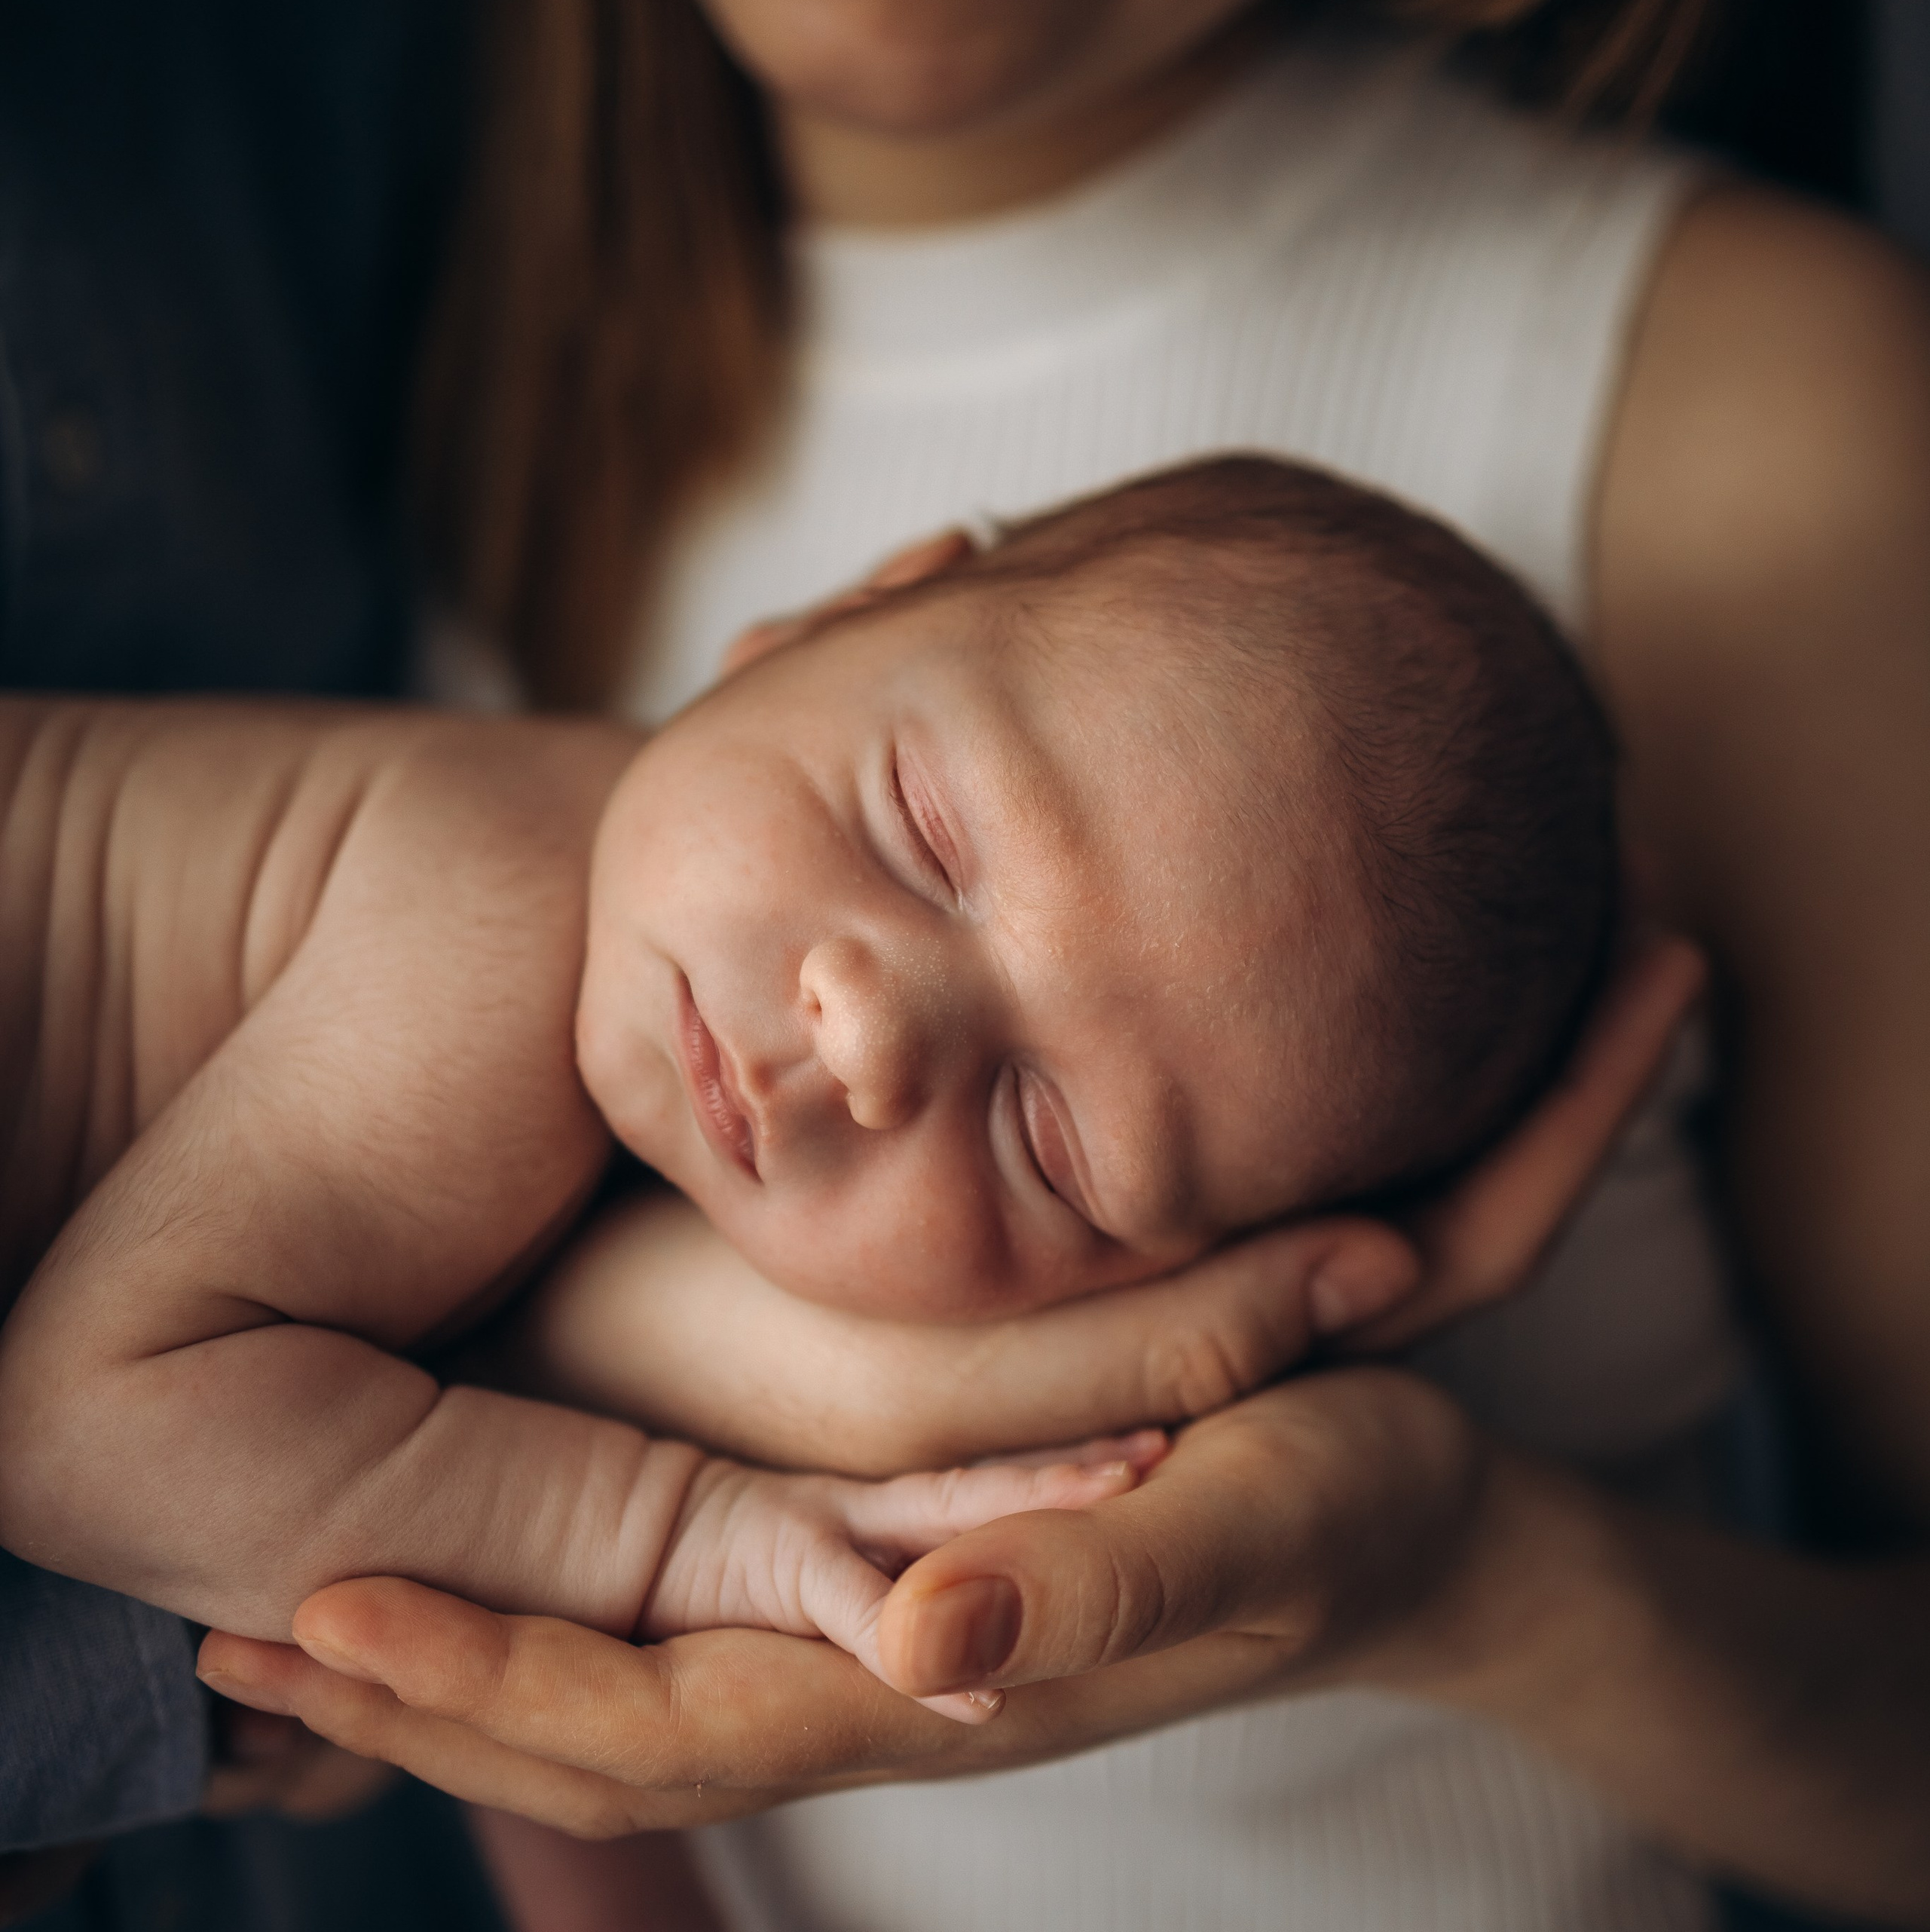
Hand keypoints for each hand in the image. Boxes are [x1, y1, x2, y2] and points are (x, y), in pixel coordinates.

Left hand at [193, 937, 1701, 1828]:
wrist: (1406, 1525)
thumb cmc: (1338, 1503)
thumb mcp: (1247, 1517)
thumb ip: (1098, 1590)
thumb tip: (927, 1647)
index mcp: (936, 1676)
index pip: (660, 1721)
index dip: (485, 1685)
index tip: (317, 1616)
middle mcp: (879, 1680)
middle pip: (604, 1732)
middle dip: (416, 1697)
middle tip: (226, 1630)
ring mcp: (880, 1645)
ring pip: (626, 1694)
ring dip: (461, 1663)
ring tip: (301, 1617)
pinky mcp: (891, 1588)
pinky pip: (687, 1635)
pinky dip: (560, 1621)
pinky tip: (492, 1563)